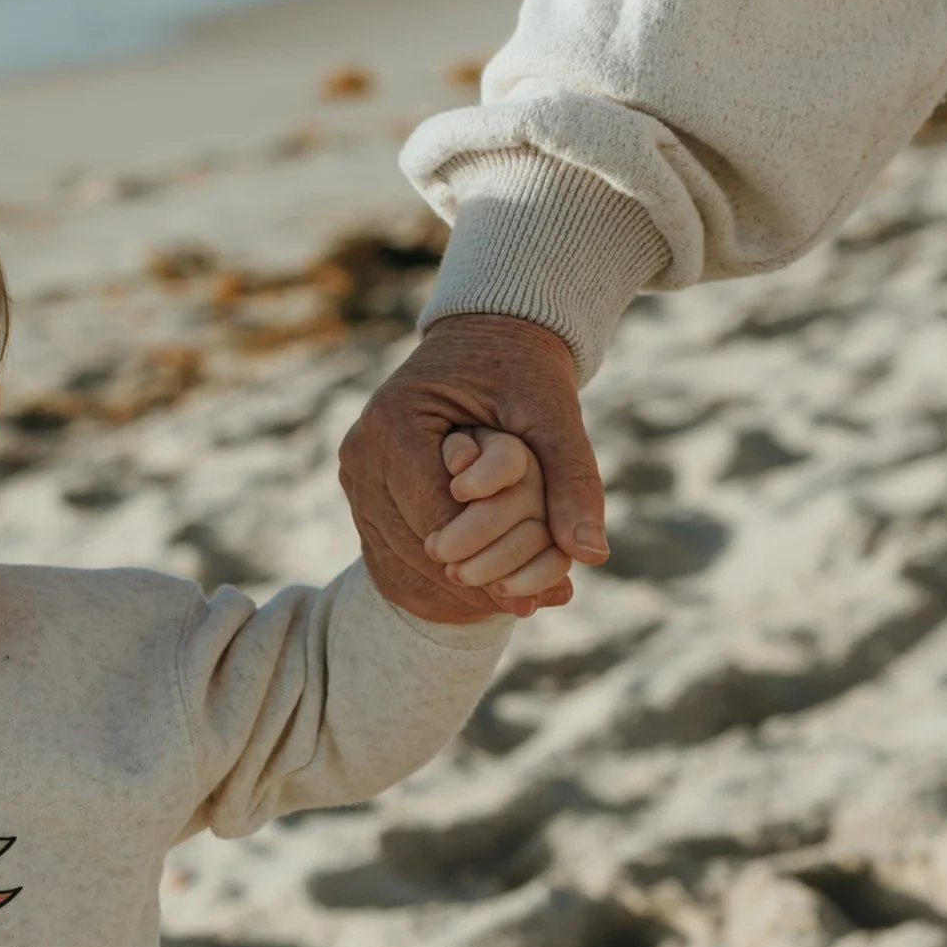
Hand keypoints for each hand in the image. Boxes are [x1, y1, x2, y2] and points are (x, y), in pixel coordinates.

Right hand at [337, 311, 606, 623]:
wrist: (483, 338)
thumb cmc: (520, 370)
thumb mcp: (555, 414)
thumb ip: (573, 480)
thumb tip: (592, 556)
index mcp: (394, 424)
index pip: (436, 517)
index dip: (485, 559)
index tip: (532, 598)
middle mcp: (360, 453)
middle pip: (414, 546)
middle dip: (471, 581)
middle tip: (528, 609)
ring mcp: (354, 476)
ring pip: (397, 560)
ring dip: (449, 590)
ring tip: (508, 607)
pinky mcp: (361, 493)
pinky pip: (387, 556)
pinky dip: (431, 582)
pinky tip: (476, 598)